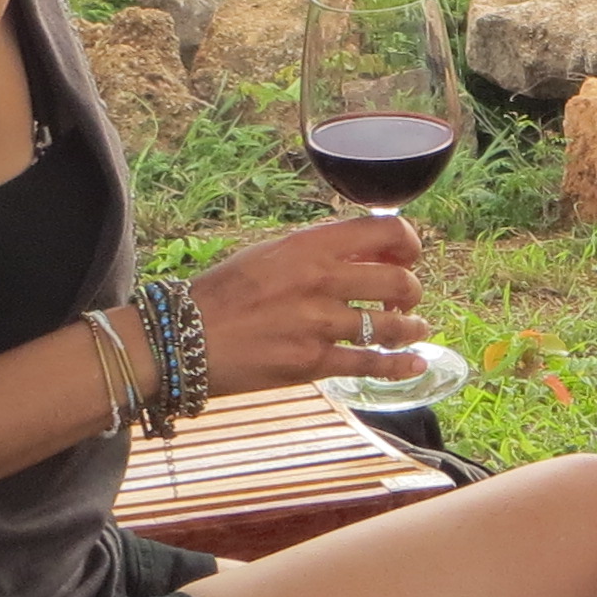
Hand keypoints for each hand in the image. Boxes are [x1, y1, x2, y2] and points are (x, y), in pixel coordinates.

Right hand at [182, 211, 429, 388]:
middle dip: (412, 290)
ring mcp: (318, 324)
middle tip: (407, 298)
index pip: (385, 232)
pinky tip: (413, 364)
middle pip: (399, 281)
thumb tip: (362, 252)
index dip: (408, 243)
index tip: (408, 255)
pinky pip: (370, 364)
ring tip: (415, 329)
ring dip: (411, 327)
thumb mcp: (269, 254)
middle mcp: (320, 280)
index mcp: (309, 246)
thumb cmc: (222, 293)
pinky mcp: (312, 363)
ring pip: (391, 325)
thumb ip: (316, 251)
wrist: (181, 339)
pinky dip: (400, 365)